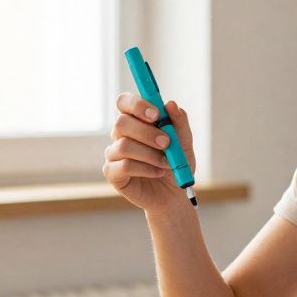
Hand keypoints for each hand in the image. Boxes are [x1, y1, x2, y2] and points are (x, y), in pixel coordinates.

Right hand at [102, 93, 197, 213]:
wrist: (174, 194)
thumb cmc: (176, 164)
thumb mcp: (184, 143)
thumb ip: (179, 123)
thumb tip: (171, 104)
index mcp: (135, 120)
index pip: (124, 102)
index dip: (137, 104)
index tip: (156, 114)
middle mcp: (120, 134)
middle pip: (121, 122)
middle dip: (147, 132)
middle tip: (167, 143)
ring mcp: (114, 153)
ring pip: (124, 145)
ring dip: (150, 154)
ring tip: (167, 163)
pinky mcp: (112, 173)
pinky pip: (124, 166)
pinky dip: (146, 168)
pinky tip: (158, 172)